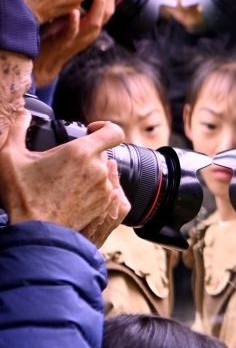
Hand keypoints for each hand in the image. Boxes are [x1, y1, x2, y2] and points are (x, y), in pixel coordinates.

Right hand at [0, 116, 129, 246]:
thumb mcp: (9, 157)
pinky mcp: (105, 206)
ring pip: (104, 172)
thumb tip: (22, 113)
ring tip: (65, 181)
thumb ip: (17, 129)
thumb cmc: (23, 197)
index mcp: (81, 153)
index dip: (104, 127)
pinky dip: (93, 189)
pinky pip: (106, 191)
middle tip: (63, 163)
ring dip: (89, 173)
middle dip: (86, 154)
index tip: (91, 130)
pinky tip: (73, 194)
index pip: (113, 131)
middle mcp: (99, 170)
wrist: (37, 233)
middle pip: (102, 152)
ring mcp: (105, 190)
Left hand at [34, 0, 115, 86]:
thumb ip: (79, 6)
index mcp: (93, 26)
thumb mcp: (72, 19)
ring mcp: (79, 38)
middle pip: (107, 11)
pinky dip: (75, 22)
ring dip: (98, 2)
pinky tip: (74, 11)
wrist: (47, 60)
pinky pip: (72, 32)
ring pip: (95, 21)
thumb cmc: (57, 37)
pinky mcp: (65, 42)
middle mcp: (91, 32)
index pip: (109, 7)